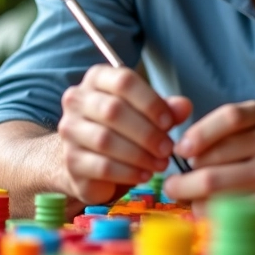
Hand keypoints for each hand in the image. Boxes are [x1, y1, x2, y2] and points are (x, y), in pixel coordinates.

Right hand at [58, 64, 191, 204]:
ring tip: (160, 164)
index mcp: (97, 79)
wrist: (87, 163)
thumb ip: (165, 109)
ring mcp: (70, 130)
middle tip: (168, 148)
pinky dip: (128, 172)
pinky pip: (102, 166)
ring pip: (105, 140)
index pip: (124, 81)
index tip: (169, 122)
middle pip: (113, 111)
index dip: (150, 102)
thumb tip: (184, 106)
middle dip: (147, 132)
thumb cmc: (121, 131)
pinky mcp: (71, 161)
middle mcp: (77, 100)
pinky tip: (144, 175)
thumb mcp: (146, 115)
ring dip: (139, 154)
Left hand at [163, 100, 254, 229]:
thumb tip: (181, 149)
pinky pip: (229, 212)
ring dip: (192, 195)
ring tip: (185, 194)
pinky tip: (205, 207)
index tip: (181, 149)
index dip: (198, 133)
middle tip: (173, 181)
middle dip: (186, 174)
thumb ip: (226, 127)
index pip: (230, 118)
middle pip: (216, 159)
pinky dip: (209, 211)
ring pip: (218, 189)